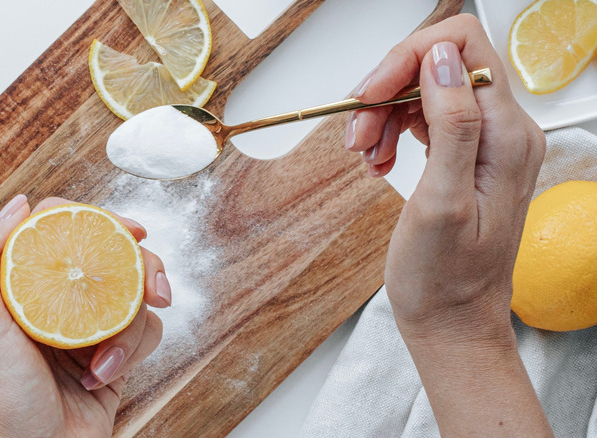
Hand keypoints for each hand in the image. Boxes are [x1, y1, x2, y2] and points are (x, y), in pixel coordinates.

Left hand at [0, 195, 170, 437]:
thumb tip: (19, 204)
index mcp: (26, 285)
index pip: (65, 230)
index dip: (99, 220)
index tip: (129, 229)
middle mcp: (60, 300)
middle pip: (111, 256)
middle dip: (140, 268)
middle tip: (153, 287)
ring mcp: (89, 327)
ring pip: (135, 295)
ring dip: (128, 327)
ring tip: (105, 358)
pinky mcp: (115, 355)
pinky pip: (145, 333)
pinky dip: (131, 353)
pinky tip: (103, 375)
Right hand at [347, 14, 551, 435]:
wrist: (451, 321)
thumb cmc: (444, 279)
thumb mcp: (442, 202)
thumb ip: (452, 125)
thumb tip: (443, 58)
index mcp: (507, 136)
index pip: (463, 49)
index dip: (409, 59)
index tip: (369, 94)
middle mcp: (505, 132)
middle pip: (440, 67)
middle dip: (387, 92)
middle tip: (357, 135)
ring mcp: (486, 144)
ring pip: (426, 92)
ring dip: (383, 116)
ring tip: (365, 156)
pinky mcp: (466, 158)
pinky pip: (423, 120)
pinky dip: (391, 133)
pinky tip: (378, 162)